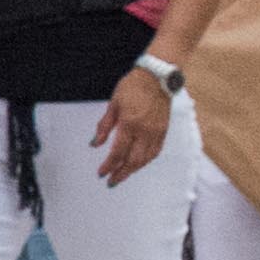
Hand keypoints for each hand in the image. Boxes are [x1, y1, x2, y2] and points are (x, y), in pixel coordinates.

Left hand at [93, 70, 172, 184]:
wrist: (157, 78)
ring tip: (123, 174)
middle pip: (133, 160)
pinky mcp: (164, 131)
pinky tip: (138, 164)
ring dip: (133, 170)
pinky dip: (145, 161)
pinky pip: (155, 152)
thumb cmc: (132, 87)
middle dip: (121, 173)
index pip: (118, 152)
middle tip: (111, 182)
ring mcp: (156, 132)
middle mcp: (145, 131)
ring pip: (145, 159)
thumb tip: (95, 143)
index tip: (101, 173)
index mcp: (129, 123)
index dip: (109, 165)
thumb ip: (104, 125)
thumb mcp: (113, 104)